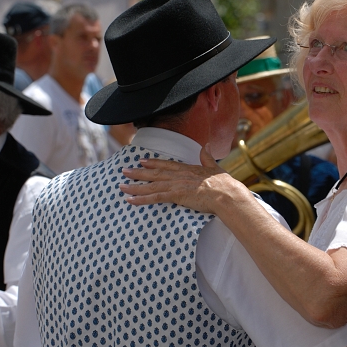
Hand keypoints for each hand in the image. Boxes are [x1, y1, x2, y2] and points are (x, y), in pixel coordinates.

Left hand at [119, 144, 241, 212]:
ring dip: (135, 186)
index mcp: (187, 168)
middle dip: (138, 173)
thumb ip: (207, 157)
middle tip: (124, 171)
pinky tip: (130, 200)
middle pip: (154, 173)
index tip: (142, 161)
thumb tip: (205, 146)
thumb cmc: (223, 183)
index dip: (153, 163)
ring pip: (150, 185)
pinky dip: (141, 198)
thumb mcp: (214, 166)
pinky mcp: (175, 195)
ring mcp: (175, 185)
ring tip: (121, 186)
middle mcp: (178, 175)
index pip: (166, 164)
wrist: (225, 193)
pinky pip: (154, 197)